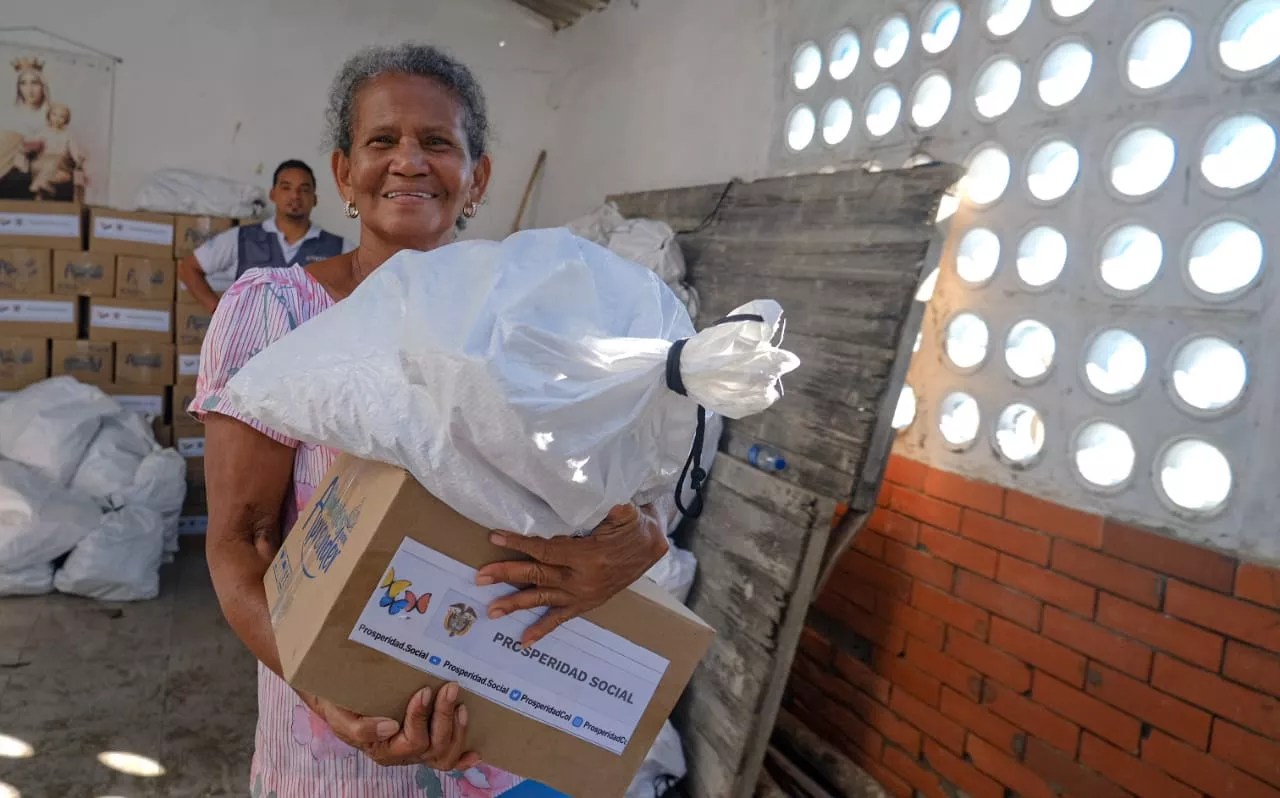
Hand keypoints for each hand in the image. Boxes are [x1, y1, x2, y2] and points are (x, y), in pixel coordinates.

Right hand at [299, 683, 479, 768]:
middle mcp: (403, 753)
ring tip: (461, 706)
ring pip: (444, 754)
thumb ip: (361, 729)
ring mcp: (418, 750)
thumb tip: (390, 728)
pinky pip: (447, 759)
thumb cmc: (341, 708)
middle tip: (449, 688)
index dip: (421, 718)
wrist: (338, 702)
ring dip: (458, 730)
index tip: (424, 691)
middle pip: (434, 747)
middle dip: (444, 717)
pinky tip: (476, 752)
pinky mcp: (427, 743)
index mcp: (384, 750)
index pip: (412, 741)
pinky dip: (463, 759)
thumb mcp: (341, 717)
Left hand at [475, 504, 668, 645]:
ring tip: (492, 610)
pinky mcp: (586, 603)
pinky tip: (524, 640)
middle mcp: (582, 579)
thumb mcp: (626, 510)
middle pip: (537, 575)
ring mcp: (583, 594)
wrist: (654, 547)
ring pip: (543, 598)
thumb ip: (610, 506)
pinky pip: (561, 618)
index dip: (519, 543)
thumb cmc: (636, 525)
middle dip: (506, 575)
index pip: (546, 549)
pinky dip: (543, 629)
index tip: (494, 536)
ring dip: (516, 603)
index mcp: (588, 556)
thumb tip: (598, 493)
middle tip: (480, 577)